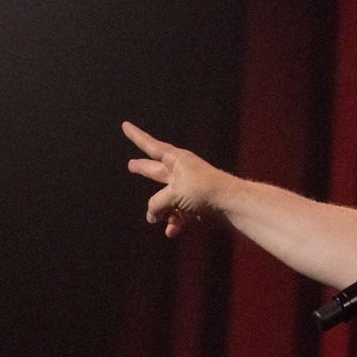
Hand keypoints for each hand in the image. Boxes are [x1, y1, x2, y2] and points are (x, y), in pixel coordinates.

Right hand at [122, 121, 229, 237]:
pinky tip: (172, 231)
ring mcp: (188, 189)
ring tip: (155, 219)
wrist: (231, 204)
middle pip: (156, 170)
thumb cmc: (204, 190)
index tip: (125, 125)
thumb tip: (151, 216)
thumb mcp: (173, 193)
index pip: (151, 146)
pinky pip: (178, 213)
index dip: (136, 137)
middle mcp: (181, 172)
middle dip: (143, 169)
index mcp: (177, 159)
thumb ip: (157, 203)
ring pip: (165, 199)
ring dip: (161, 211)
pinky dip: (175, 222)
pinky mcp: (195, 205)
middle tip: (131, 165)